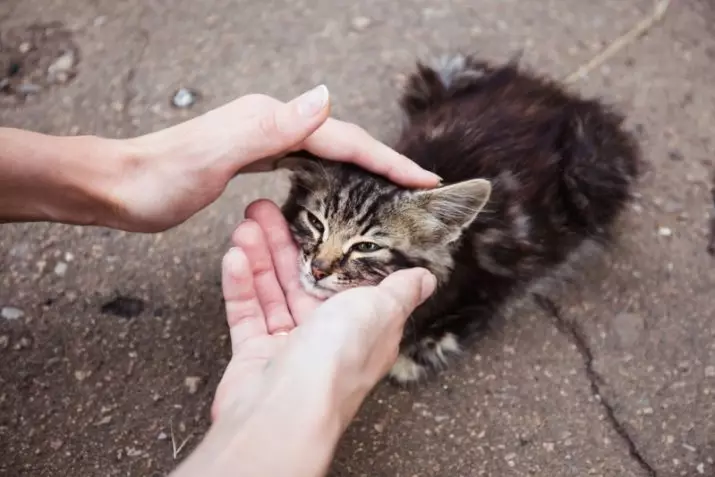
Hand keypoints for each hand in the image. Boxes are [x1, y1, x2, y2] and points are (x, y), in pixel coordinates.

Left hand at [107, 85, 440, 231]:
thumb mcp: (211, 154)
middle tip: (418, 188)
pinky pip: (306, 162)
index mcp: (269, 122)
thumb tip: (323, 98)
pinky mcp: (252, 155)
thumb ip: (266, 127)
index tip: (421, 181)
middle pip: (341, 142)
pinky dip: (333, 173)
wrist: (115, 186)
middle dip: (383, 163)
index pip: (342, 140)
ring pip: (327, 151)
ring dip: (362, 167)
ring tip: (391, 188)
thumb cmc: (156, 179)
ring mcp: (261, 138)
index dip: (385, 161)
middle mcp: (270, 124)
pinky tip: (338, 187)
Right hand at [211, 200, 435, 426]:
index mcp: (363, 326)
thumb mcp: (380, 311)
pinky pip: (246, 313)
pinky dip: (241, 285)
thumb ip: (399, 290)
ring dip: (259, 256)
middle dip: (283, 243)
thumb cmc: (337, 361)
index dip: (328, 246)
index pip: (344, 277)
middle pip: (302, 279)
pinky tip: (234, 256)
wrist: (285, 411)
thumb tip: (426, 279)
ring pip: (272, 292)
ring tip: (246, 223)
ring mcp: (289, 347)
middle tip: (264, 210)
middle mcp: (328, 337)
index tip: (310, 218)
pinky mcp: (255, 357)